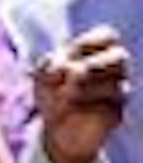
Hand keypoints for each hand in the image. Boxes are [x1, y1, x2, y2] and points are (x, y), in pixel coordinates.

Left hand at [34, 29, 129, 162]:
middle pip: (120, 56)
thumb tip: (67, 69)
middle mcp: (114, 69)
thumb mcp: (43, 75)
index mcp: (98, 52)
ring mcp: (119, 90)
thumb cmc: (52, 92)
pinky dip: (88, 105)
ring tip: (65, 95)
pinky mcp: (117, 112)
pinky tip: (73, 108)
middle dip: (92, 65)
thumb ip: (51, 64)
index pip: (108, 36)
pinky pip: (111, 105)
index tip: (69, 53)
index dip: (88, 42)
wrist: (56, 126)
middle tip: (71, 76)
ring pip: (117, 83)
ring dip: (86, 88)